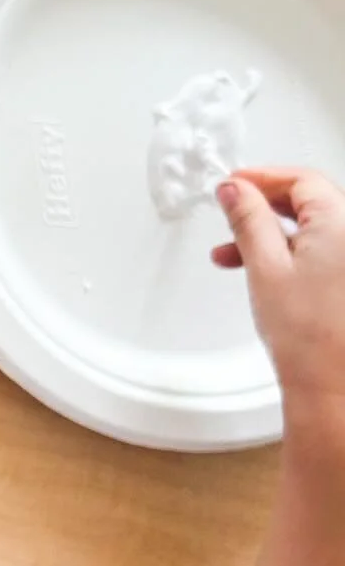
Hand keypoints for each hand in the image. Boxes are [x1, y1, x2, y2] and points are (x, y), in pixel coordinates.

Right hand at [213, 168, 344, 404]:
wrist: (335, 388)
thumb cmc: (310, 338)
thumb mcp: (265, 268)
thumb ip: (248, 219)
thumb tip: (235, 189)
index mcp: (343, 226)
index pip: (303, 180)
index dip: (263, 178)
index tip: (233, 184)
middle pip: (311, 201)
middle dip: (265, 205)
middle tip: (231, 212)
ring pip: (314, 228)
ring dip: (272, 232)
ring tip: (234, 252)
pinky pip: (324, 250)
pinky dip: (291, 252)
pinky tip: (263, 269)